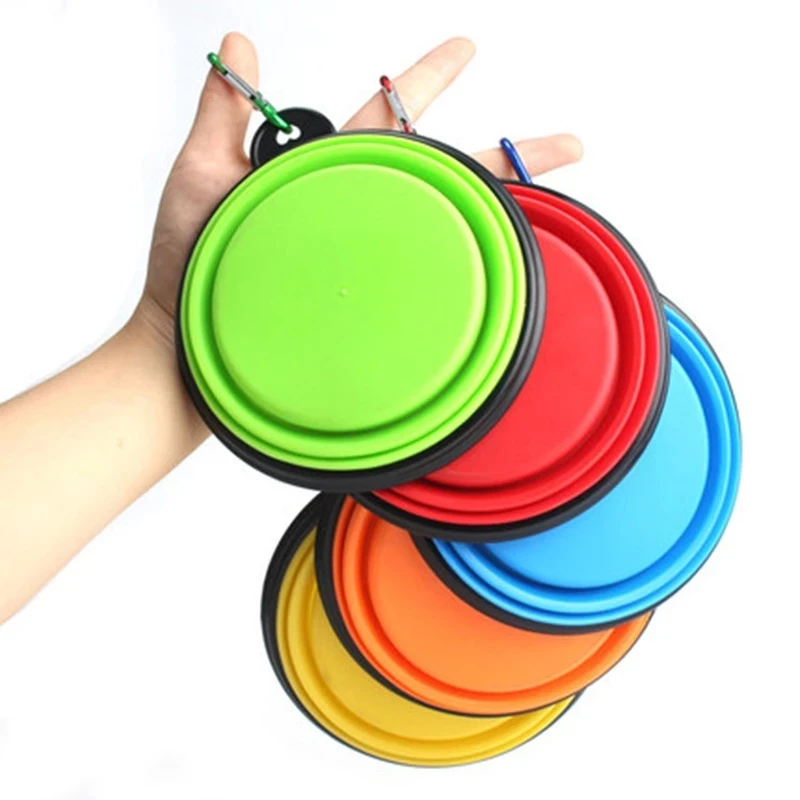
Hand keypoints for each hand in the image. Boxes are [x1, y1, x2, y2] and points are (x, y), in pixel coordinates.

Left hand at [137, 32, 581, 347]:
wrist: (187, 346)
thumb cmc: (187, 267)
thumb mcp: (200, 178)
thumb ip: (223, 114)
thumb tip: (234, 42)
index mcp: (327, 176)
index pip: (389, 119)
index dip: (427, 80)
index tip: (468, 50)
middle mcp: (359, 216)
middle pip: (444, 175)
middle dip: (507, 157)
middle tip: (567, 145)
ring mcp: (369, 262)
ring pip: (446, 228)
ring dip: (500, 216)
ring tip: (553, 207)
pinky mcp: (369, 306)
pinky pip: (426, 285)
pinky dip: (466, 278)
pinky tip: (500, 277)